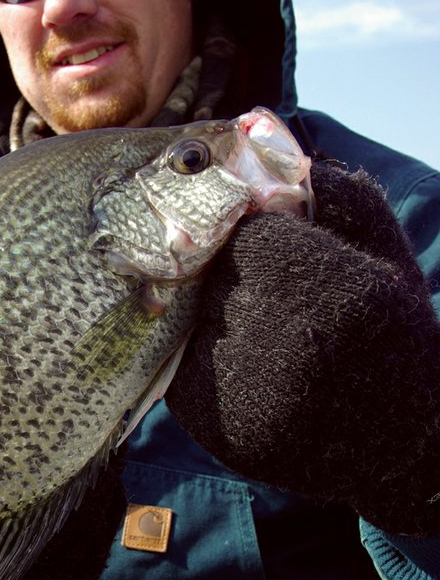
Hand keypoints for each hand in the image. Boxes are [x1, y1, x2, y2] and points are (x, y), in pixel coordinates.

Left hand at [167, 160, 439, 535]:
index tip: (275, 251)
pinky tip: (251, 366)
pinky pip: (181, 360)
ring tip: (269, 336)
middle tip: (273, 298)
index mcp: (328, 289)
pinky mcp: (213, 425)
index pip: (248, 235)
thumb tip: (266, 132)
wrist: (396, 447)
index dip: (257, 238)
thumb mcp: (387, 257)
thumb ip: (336, 195)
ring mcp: (241, 388)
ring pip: (193, 314)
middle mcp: (279, 339)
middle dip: (234, 273)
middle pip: (214, 272)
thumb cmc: (394, 339)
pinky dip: (204, 353)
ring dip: (218, 312)